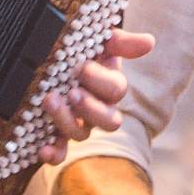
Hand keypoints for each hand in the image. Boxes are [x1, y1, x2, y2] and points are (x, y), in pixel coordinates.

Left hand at [38, 29, 154, 163]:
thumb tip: (149, 42)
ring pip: (82, 134)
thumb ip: (120, 42)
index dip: (101, 81)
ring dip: (67, 120)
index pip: (116, 90)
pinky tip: (44, 149)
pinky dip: (54, 153)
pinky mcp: (57, 136)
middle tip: (73, 91)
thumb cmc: (77, 49)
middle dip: (91, 107)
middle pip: (109, 121)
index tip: (83, 67)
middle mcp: (97, 108)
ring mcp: (79, 124)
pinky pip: (60, 152)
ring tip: (50, 100)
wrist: (48, 60)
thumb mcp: (98, 40)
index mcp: (108, 85)